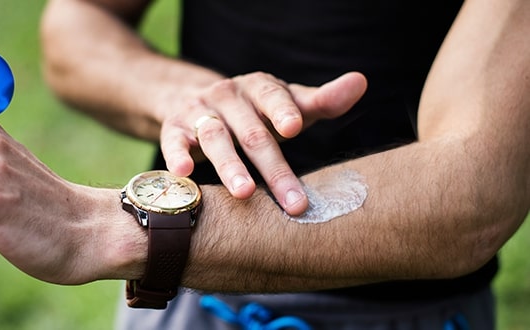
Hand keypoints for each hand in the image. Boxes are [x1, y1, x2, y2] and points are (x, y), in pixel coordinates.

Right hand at [159, 71, 366, 214]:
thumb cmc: (252, 110)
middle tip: (293, 201)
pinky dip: (177, 156)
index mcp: (258, 87)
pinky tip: (184, 173)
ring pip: (213, 137)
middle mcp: (227, 96)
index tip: (294, 128)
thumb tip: (360, 82)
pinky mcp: (173, 128)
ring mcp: (198, 111)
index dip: (282, 111)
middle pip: (251, 132)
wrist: (189, 97)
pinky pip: (173, 142)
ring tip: (244, 194)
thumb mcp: (285, 103)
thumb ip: (321, 100)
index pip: (272, 96)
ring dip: (229, 166)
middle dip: (272, 167)